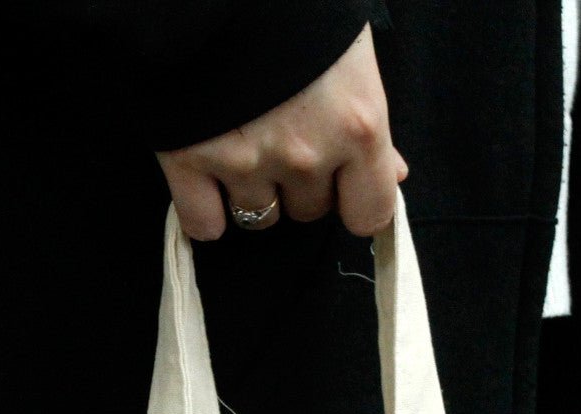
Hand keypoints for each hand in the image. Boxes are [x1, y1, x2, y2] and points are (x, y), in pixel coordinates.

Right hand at [154, 23, 407, 240]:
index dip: (355, 200)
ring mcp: (244, 163)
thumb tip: (392, 173)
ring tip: (243, 144)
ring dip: (254, 192)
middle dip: (300, 184)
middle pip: (308, 211)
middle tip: (283, 135)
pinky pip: (203, 224)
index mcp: (356, 125)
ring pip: (258, 217)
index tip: (342, 185)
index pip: (370, 213)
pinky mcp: (188, 163)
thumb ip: (368, 120)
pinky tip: (206, 180)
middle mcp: (305, 155)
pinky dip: (205, 211)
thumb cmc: (290, 4)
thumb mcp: (349, 53)